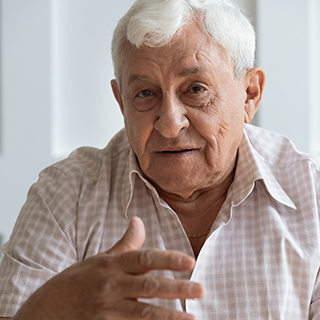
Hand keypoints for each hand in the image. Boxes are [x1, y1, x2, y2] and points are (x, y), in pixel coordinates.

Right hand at [13, 217, 203, 319]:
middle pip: (149, 286)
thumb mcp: (100, 259)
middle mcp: (110, 285)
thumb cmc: (77, 281)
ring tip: (192, 318)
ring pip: (144, 313)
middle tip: (200, 289)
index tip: (189, 261)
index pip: (144, 258)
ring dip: (169, 316)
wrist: (45, 310)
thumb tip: (138, 221)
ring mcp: (106, 310)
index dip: (168, 259)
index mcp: (111, 265)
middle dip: (177, 288)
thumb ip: (125, 243)